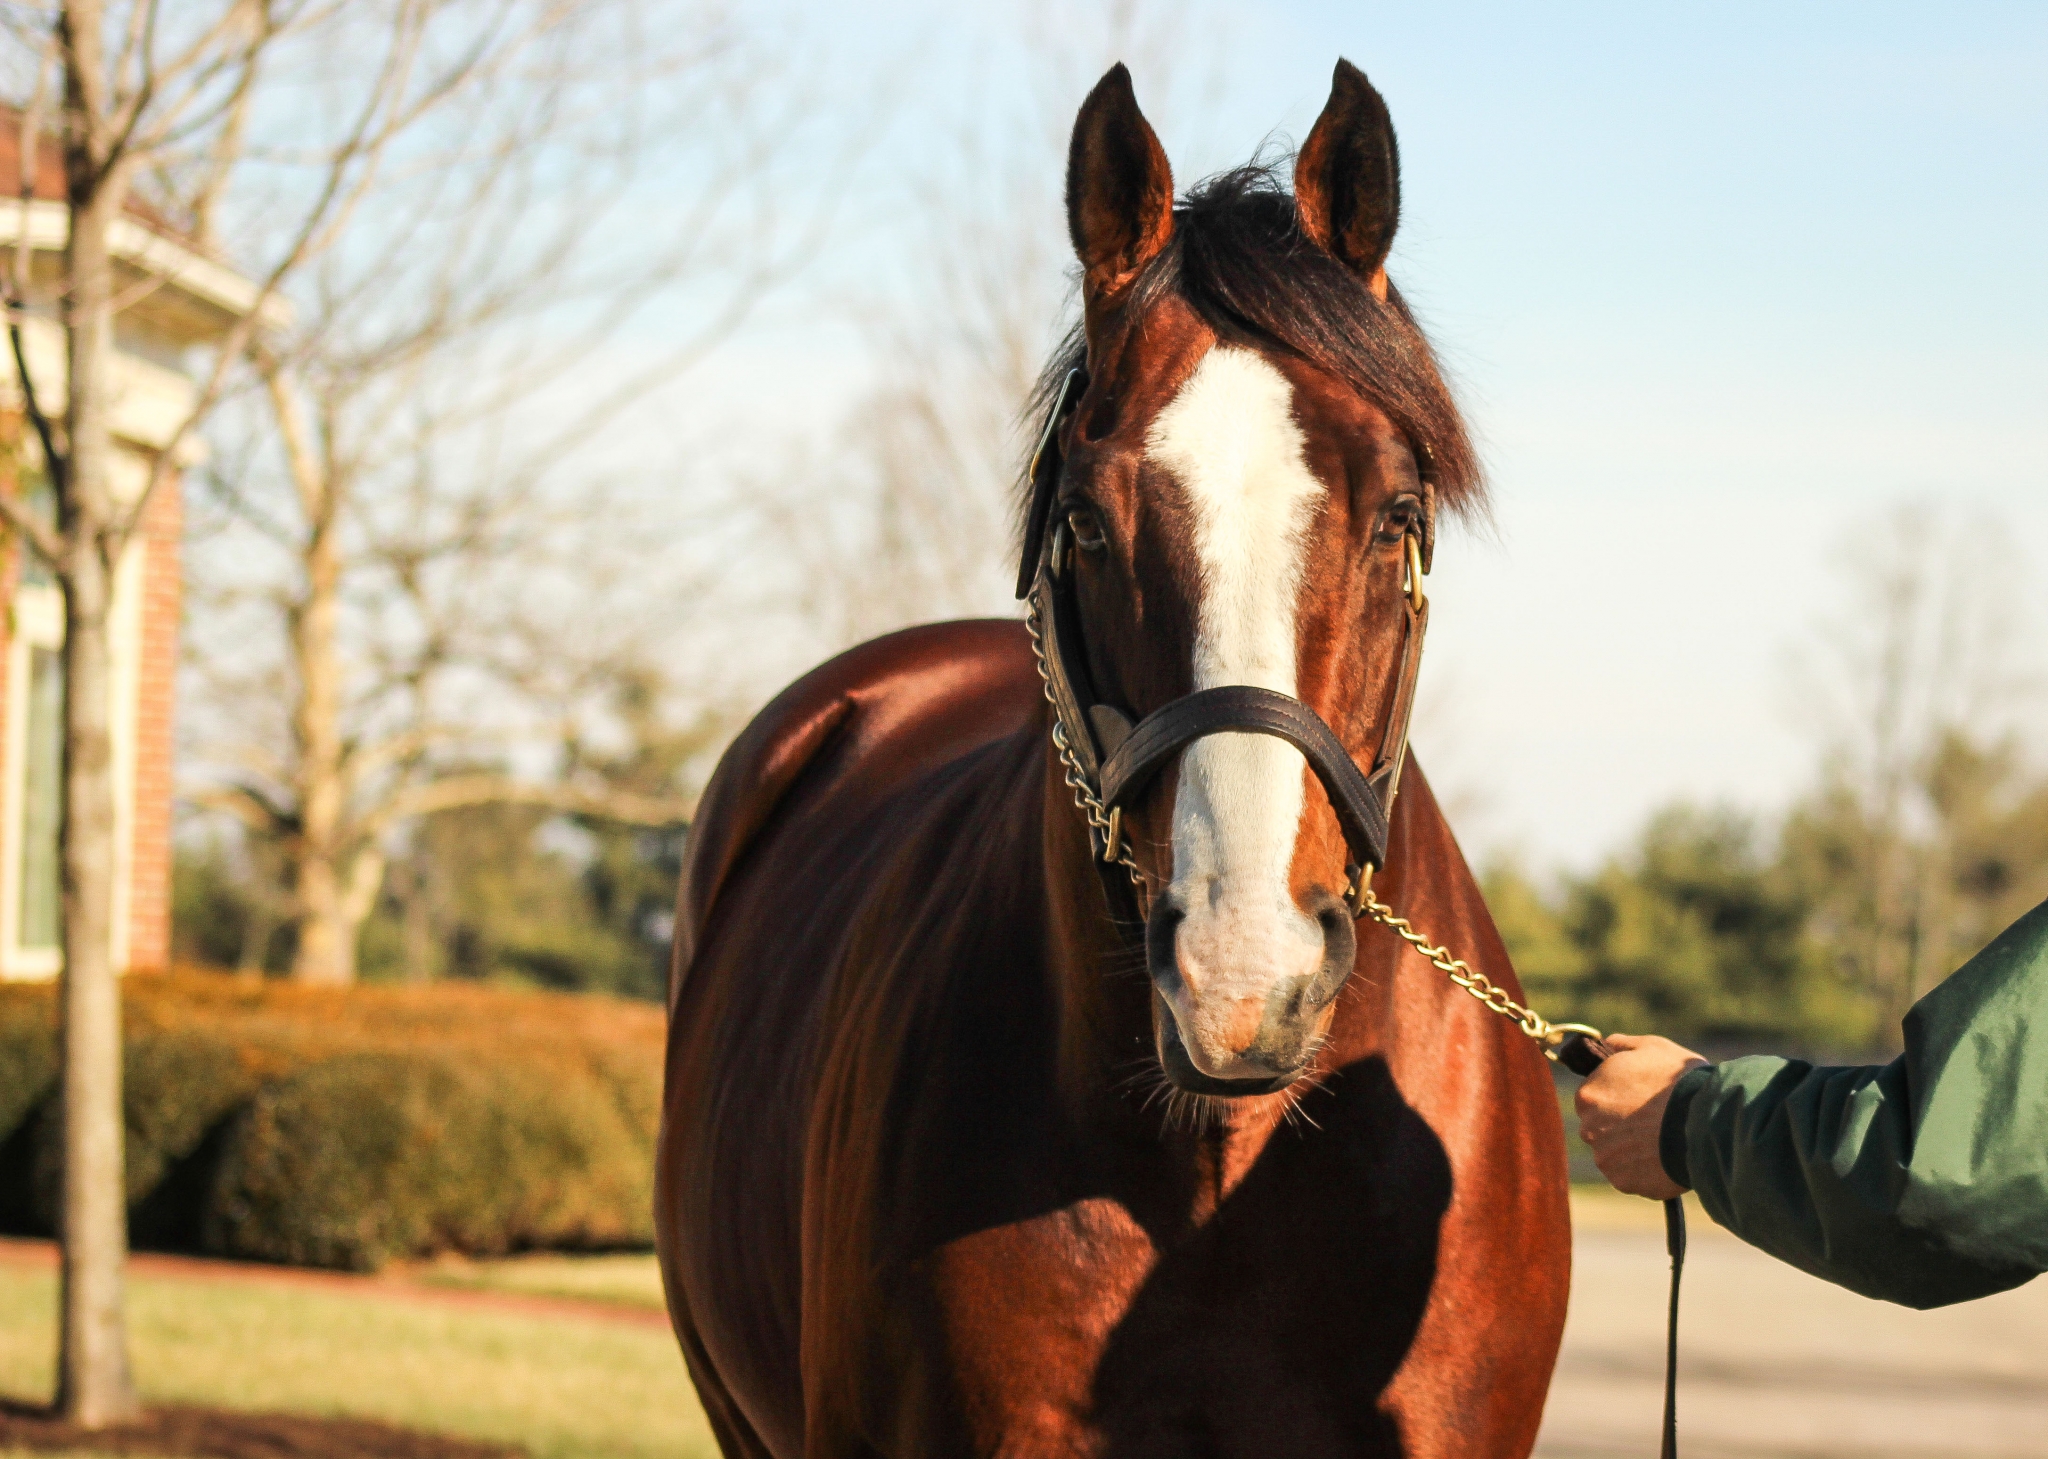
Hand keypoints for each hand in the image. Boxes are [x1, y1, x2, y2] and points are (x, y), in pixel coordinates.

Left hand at [1574, 1033, 1708, 1200]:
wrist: (1705, 1122)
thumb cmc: (1679, 1081)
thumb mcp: (1652, 1048)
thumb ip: (1622, 1045)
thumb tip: (1607, 1043)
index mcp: (1589, 1094)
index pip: (1593, 1097)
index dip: (1617, 1096)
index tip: (1640, 1098)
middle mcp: (1588, 1127)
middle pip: (1600, 1127)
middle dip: (1620, 1124)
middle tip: (1652, 1120)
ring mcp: (1606, 1157)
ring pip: (1615, 1153)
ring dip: (1632, 1149)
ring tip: (1662, 1139)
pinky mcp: (1624, 1182)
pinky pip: (1630, 1176)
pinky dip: (1644, 1170)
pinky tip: (1664, 1158)